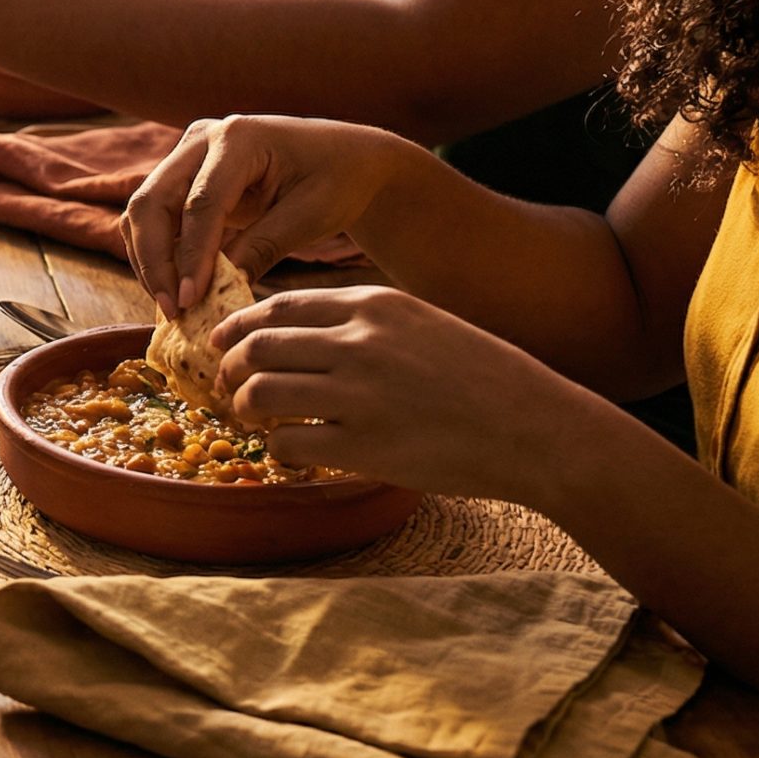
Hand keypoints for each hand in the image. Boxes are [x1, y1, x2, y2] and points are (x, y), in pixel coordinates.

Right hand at [120, 115, 422, 315]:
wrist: (347, 158)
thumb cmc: (338, 180)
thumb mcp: (309, 216)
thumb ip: (260, 248)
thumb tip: (215, 293)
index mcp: (239, 137)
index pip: (200, 203)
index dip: (191, 255)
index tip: (190, 300)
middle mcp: (202, 138)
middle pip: (153, 202)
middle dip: (156, 260)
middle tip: (172, 308)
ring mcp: (188, 155)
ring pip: (144, 210)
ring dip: (151, 260)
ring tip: (171, 305)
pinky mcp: (184, 176)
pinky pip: (156, 217)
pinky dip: (159, 253)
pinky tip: (174, 288)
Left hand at [213, 285, 640, 510]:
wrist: (537, 429)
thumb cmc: (481, 379)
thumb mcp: (421, 324)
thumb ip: (360, 322)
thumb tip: (289, 333)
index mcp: (373, 304)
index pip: (277, 307)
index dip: (239, 327)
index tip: (221, 343)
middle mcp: (359, 341)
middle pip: (257, 347)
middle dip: (230, 369)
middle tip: (227, 388)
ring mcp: (357, 394)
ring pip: (260, 393)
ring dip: (247, 409)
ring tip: (257, 421)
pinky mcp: (361, 446)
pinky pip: (287, 445)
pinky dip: (279, 450)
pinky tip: (295, 452)